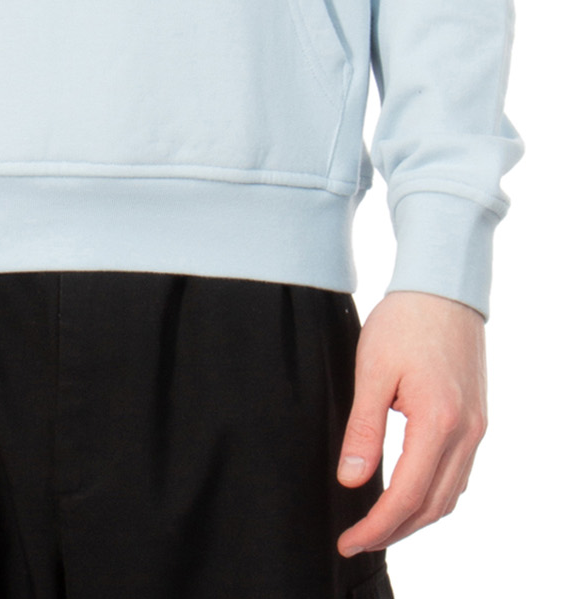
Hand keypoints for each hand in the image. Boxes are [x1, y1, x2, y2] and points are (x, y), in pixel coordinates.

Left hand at [336, 289, 487, 556]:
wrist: (443, 287)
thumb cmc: (404, 321)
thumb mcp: (372, 371)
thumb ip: (363, 429)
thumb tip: (351, 480)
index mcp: (438, 422)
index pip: (406, 496)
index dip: (377, 526)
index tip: (350, 540)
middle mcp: (465, 432)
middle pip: (433, 506)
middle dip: (395, 531)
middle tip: (358, 539)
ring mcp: (476, 427)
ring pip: (451, 494)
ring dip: (417, 517)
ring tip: (380, 524)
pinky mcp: (476, 419)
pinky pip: (460, 473)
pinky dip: (435, 494)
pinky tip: (411, 493)